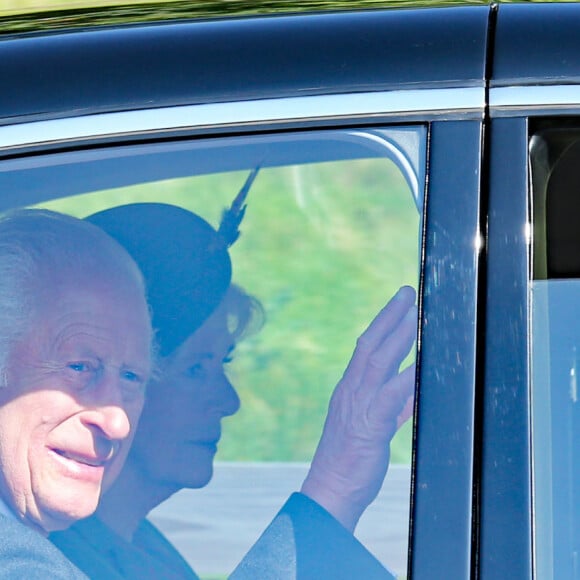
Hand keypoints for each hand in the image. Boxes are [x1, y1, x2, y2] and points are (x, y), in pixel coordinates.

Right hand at [300, 286, 416, 531]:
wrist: (330, 490)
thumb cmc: (350, 460)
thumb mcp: (371, 425)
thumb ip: (392, 406)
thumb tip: (412, 390)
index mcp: (349, 388)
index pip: (365, 347)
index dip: (382, 323)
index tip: (398, 304)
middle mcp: (351, 390)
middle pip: (370, 344)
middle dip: (390, 316)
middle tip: (408, 293)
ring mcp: (358, 406)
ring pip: (379, 361)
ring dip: (400, 336)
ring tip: (418, 315)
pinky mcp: (369, 425)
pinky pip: (391, 395)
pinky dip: (408, 377)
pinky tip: (424, 364)